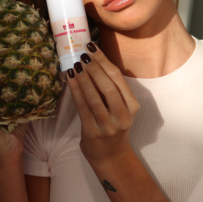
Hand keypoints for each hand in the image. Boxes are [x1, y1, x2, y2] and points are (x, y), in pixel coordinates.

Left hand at [67, 42, 139, 165]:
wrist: (110, 155)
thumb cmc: (113, 124)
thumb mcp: (120, 107)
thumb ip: (111, 88)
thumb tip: (93, 59)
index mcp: (132, 106)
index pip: (118, 78)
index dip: (104, 61)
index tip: (93, 47)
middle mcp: (123, 115)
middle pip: (108, 86)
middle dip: (94, 68)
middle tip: (83, 54)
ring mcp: (108, 125)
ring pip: (95, 97)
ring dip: (84, 78)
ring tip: (76, 64)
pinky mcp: (93, 131)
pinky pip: (83, 107)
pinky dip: (75, 91)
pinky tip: (70, 79)